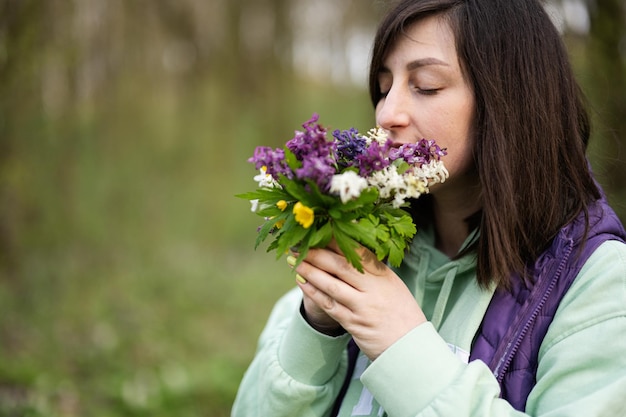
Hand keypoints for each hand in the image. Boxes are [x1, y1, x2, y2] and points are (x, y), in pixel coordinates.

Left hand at [293, 241, 426, 359]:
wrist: (411, 348)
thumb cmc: (402, 314)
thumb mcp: (393, 286)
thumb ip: (374, 270)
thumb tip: (352, 250)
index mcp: (384, 275)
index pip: (358, 251)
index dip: (336, 240)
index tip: (319, 230)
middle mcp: (374, 288)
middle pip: (341, 265)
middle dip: (317, 252)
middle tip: (299, 244)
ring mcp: (363, 306)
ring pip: (331, 284)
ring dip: (310, 271)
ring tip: (294, 260)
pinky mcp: (354, 323)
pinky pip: (329, 304)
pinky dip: (313, 292)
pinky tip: (301, 282)